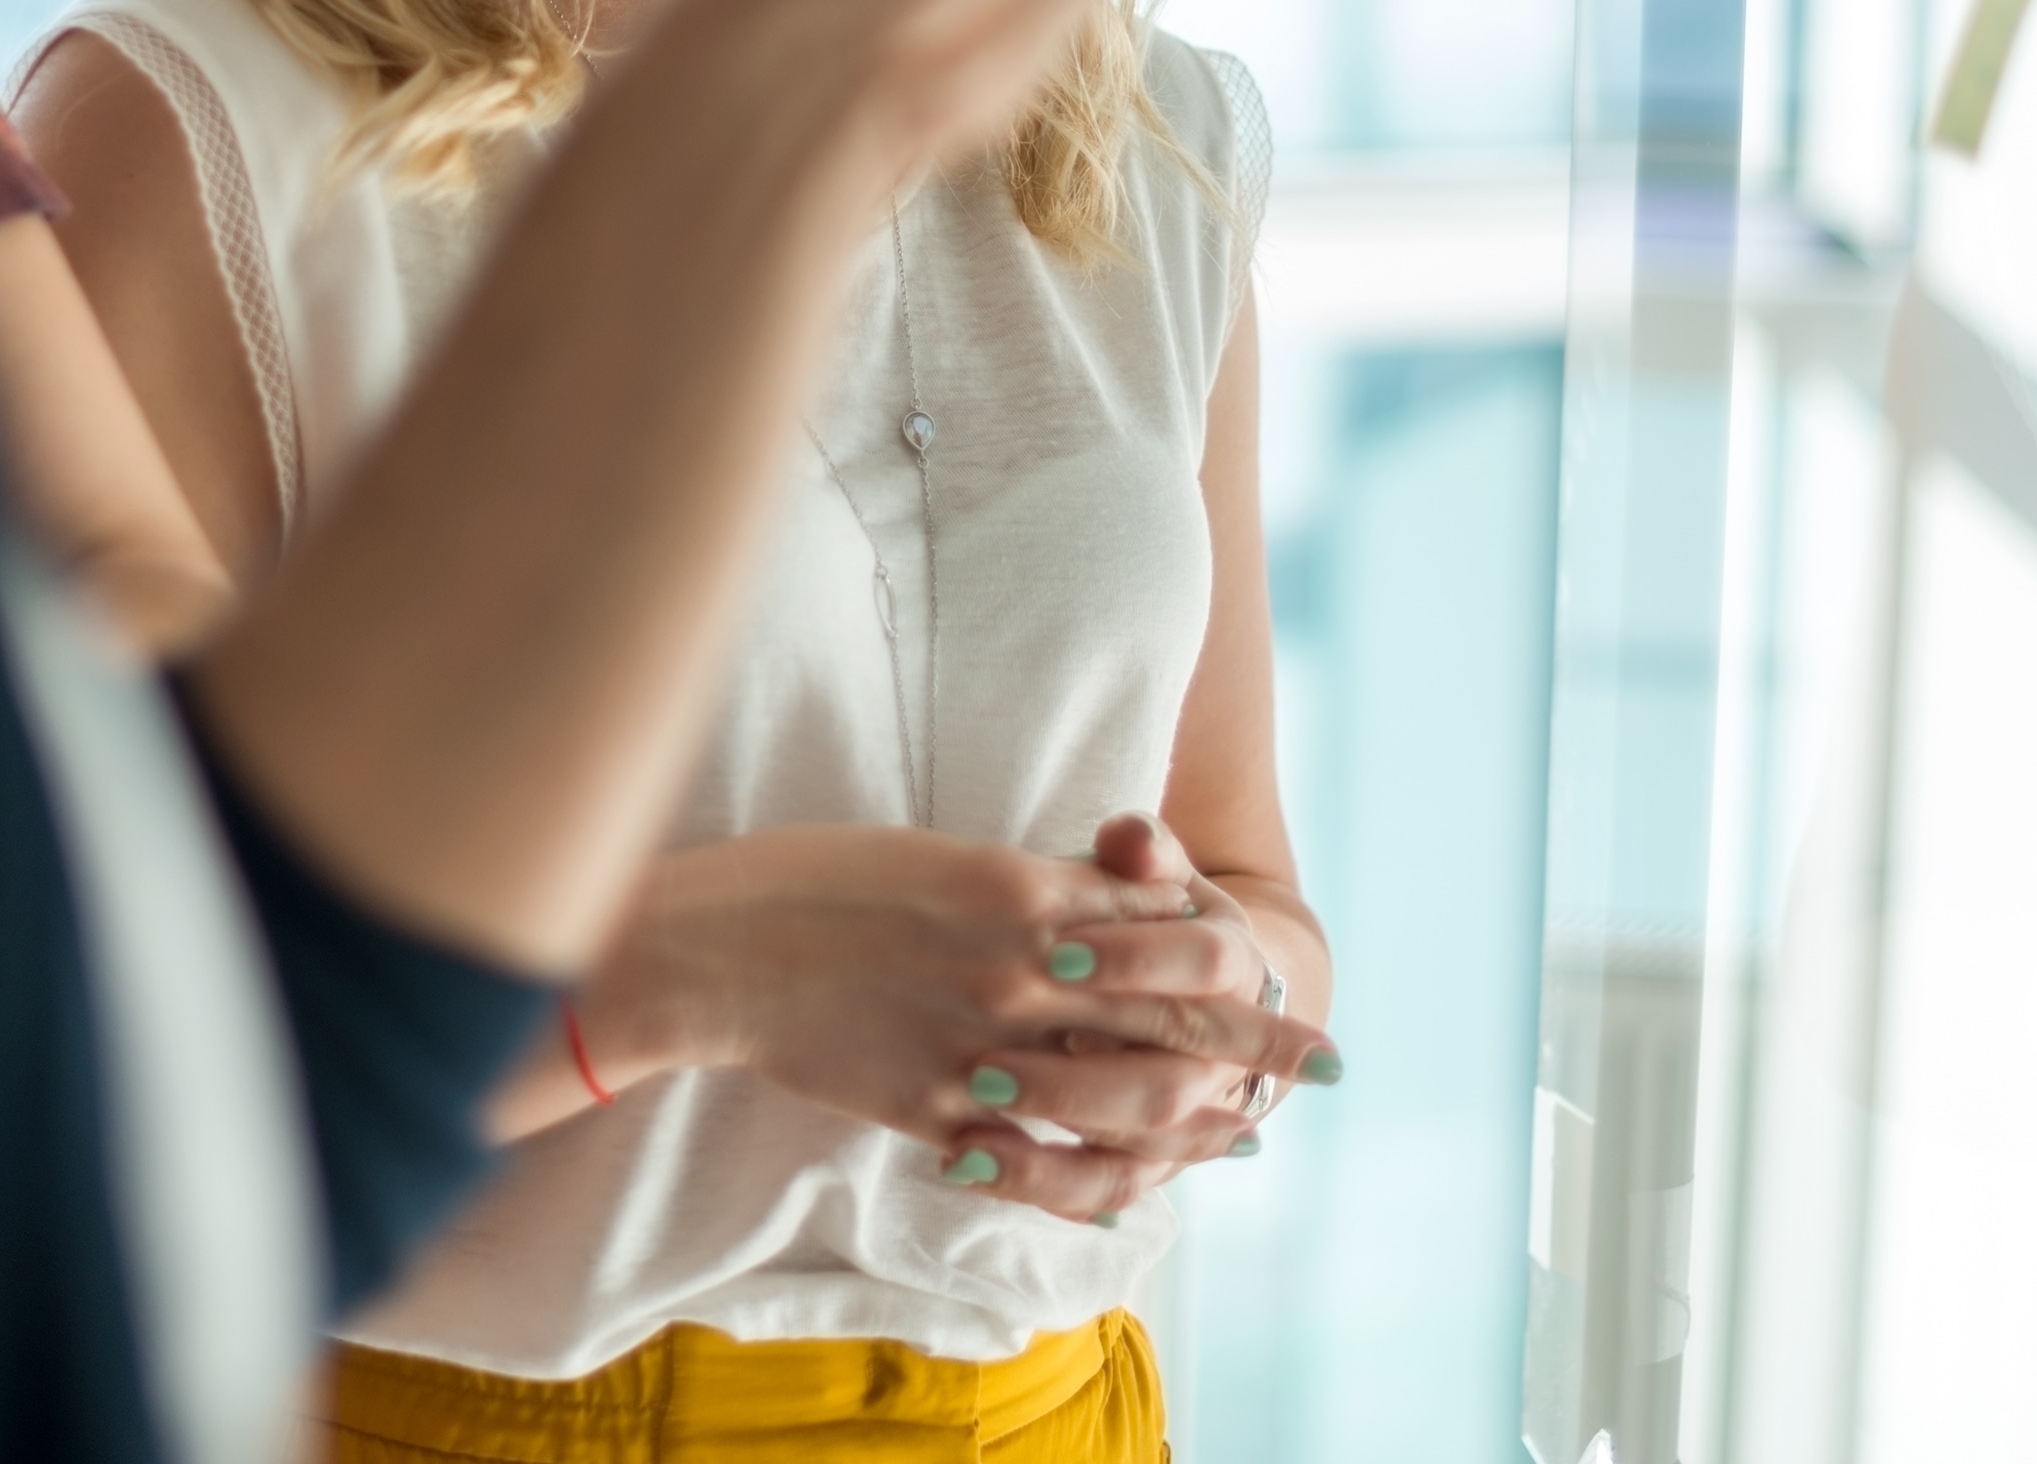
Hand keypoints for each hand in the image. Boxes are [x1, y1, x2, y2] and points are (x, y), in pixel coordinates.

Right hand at [574, 825, 1337, 1222]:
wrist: (720, 948)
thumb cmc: (825, 877)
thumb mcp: (948, 855)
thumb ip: (1041, 884)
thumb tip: (1121, 898)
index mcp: (1024, 891)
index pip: (1165, 930)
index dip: (1236, 959)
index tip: (1282, 974)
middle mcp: (1019, 972)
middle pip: (1171, 1017)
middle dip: (1253, 1045)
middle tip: (1316, 1064)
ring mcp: (980, 1049)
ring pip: (1123, 1099)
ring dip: (1193, 1119)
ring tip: (1237, 1129)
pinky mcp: (936, 1111)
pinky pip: (1035, 1154)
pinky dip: (1092, 1171)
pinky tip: (1128, 1181)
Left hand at [934, 813, 1329, 1214]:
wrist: (1202, 990)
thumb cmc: (1142, 913)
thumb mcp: (1145, 874)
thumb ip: (1139, 851)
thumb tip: (1132, 837)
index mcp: (1231, 964)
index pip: (1203, 966)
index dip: (1134, 957)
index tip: (1056, 953)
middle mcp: (1217, 1053)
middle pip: (1168, 1083)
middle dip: (1080, 1078)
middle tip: (987, 1066)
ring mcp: (1181, 1117)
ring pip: (1137, 1150)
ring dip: (1057, 1137)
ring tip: (971, 1112)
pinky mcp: (1140, 1160)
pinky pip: (1099, 1187)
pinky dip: (1039, 1183)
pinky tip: (965, 1161)